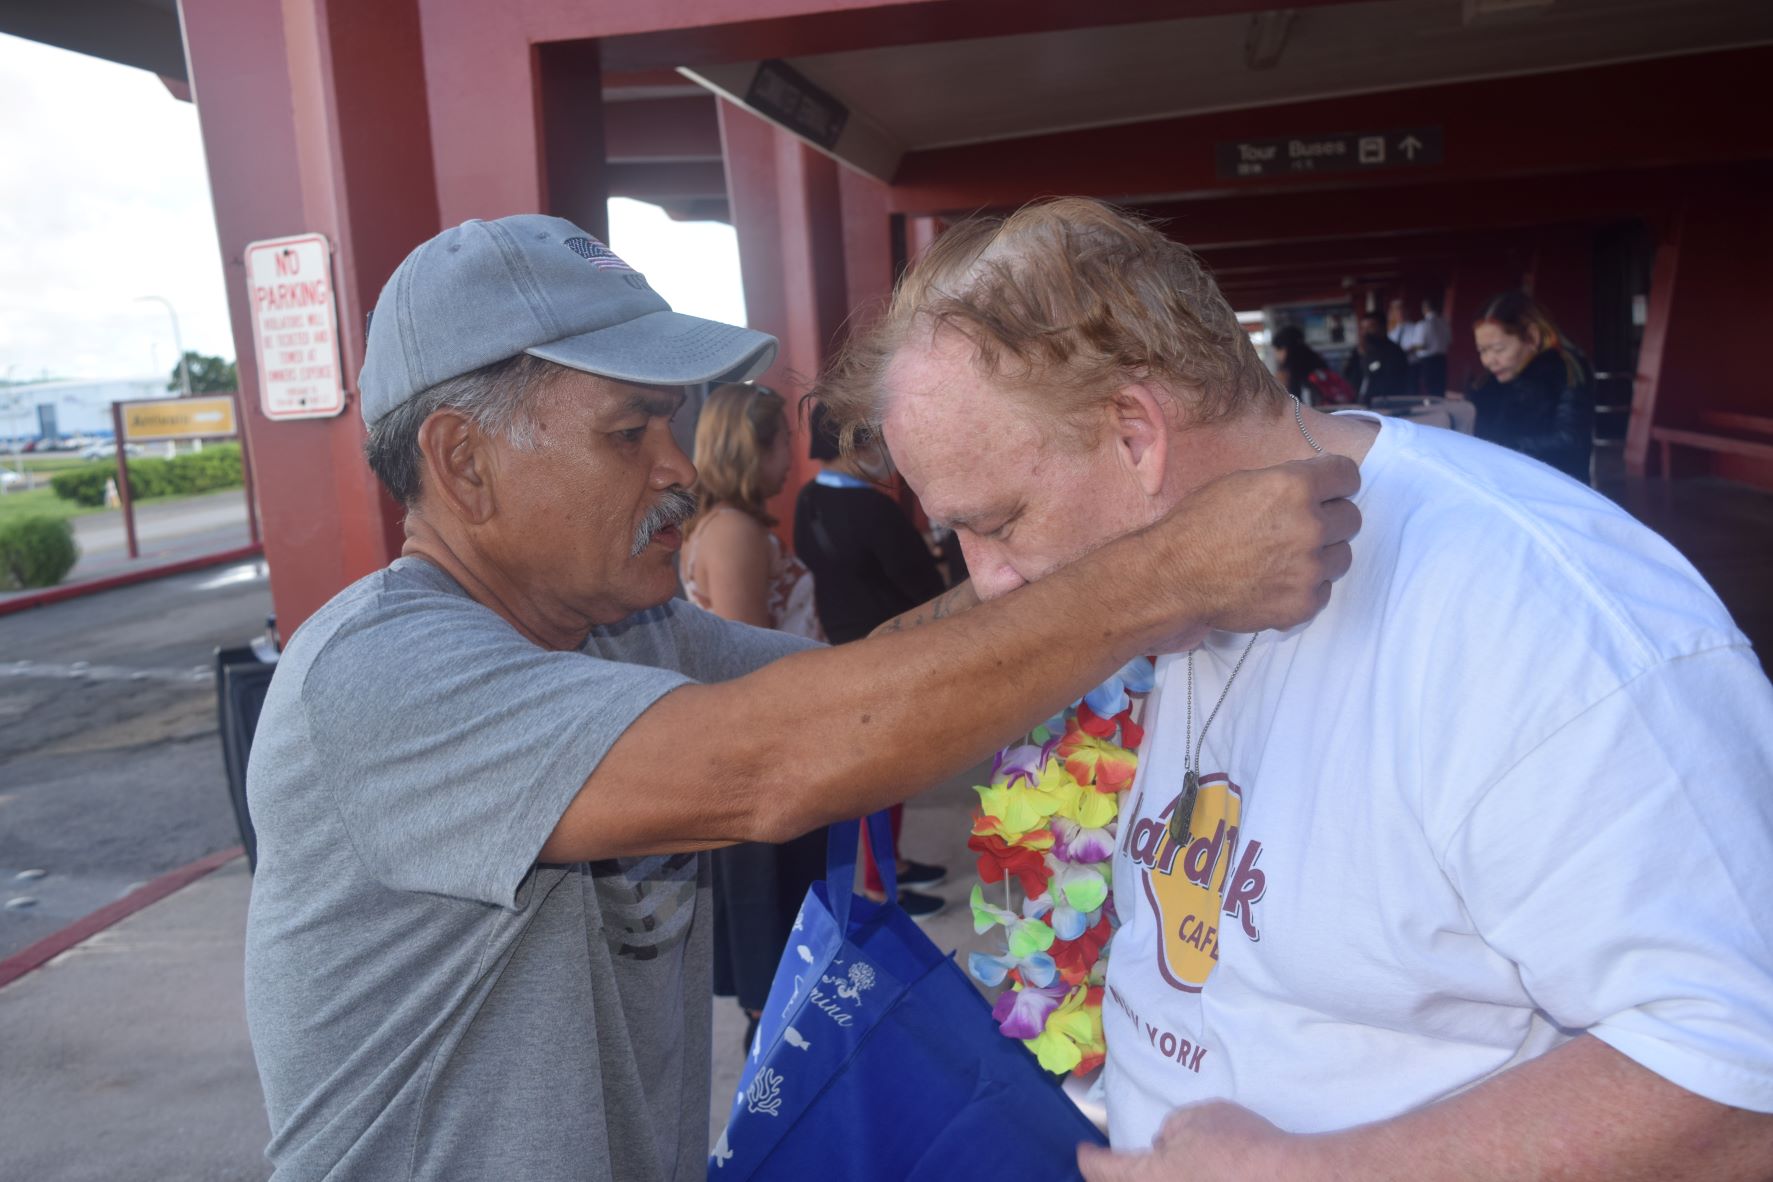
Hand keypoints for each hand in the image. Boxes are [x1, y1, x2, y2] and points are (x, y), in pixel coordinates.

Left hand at [1077, 1101, 1299, 1181]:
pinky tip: (1191, 1171)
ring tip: (1150, 1166)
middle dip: (1113, 1177)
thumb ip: (1171, 1130)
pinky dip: (1180, 1178)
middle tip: (1107, 1167)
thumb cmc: (1240, 1144)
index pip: (1105, 1170)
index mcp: (1151, 1177)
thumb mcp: (1199, 1118)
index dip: (1089, 1160)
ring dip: (1147, 1177)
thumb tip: (1163, 1144)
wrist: (1288, 1177)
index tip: (1082, 1152)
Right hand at [1145, 455, 1359, 648]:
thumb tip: (1312, 487)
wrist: (1173, 578)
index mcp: (1295, 487)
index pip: (1348, 476)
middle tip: (1301, 528)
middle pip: (1351, 518)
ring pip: (1342, 556)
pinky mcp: (1304, 603)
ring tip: (1286, 559)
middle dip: (1330, 519)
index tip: (1331, 490)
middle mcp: (1310, 525)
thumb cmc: (1197, 527)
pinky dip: (1305, 587)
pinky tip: (1276, 582)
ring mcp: (1310, 569)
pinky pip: (1323, 590)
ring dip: (1321, 555)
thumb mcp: (1239, 485)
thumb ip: (1284, 484)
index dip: (1337, 482)